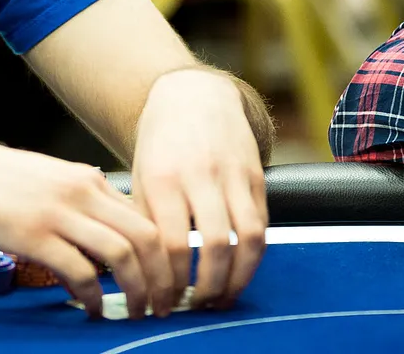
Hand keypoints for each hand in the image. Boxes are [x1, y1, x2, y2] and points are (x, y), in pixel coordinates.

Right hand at [0, 135, 172, 320]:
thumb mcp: (49, 180)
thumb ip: (80, 204)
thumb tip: (105, 242)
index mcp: (88, 179)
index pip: (145, 218)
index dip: (164, 255)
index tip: (166, 281)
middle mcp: (81, 191)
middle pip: (147, 237)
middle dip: (163, 278)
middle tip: (164, 305)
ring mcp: (58, 213)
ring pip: (123, 255)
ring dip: (137, 290)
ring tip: (135, 311)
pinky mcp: (34, 234)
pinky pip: (80, 271)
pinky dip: (92, 296)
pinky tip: (89, 308)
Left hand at [128, 68, 266, 311]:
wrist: (193, 96)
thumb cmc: (160, 144)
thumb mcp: (140, 176)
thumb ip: (145, 220)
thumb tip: (142, 273)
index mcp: (162, 178)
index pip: (170, 243)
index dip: (170, 281)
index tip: (164, 303)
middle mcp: (199, 175)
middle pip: (213, 245)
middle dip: (207, 287)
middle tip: (198, 307)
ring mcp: (232, 175)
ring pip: (247, 238)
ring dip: (238, 278)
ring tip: (222, 298)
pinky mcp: (256, 176)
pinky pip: (262, 225)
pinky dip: (253, 257)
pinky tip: (239, 272)